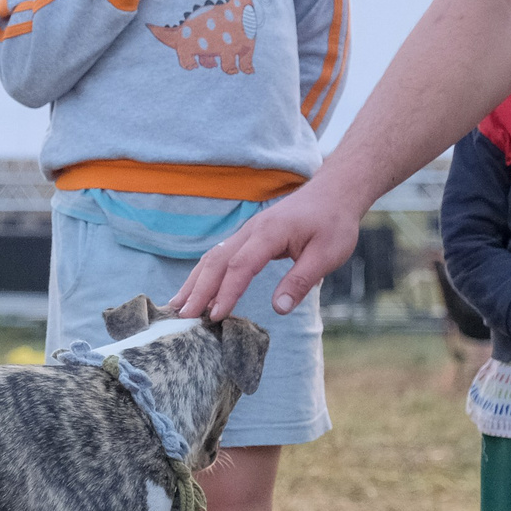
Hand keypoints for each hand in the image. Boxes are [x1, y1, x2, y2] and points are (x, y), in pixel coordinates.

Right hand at [171, 182, 363, 319]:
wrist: (333, 192)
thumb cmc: (333, 223)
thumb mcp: (327, 255)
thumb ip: (301, 281)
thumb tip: (279, 309)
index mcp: (270, 233)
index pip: (240, 266)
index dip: (226, 292)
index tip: (215, 317)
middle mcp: (251, 230)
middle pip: (217, 261)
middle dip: (198, 290)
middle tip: (183, 318)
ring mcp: (247, 232)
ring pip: (213, 257)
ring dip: (195, 282)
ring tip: (177, 307)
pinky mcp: (248, 237)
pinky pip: (220, 255)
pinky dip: (205, 274)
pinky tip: (196, 290)